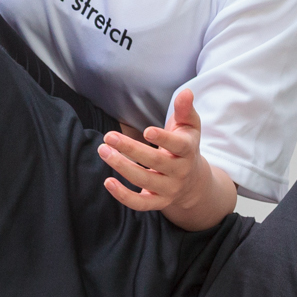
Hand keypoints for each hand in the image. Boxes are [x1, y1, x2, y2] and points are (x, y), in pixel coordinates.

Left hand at [99, 90, 237, 230]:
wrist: (193, 181)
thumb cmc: (185, 146)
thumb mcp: (189, 127)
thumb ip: (185, 110)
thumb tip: (186, 92)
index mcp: (188, 151)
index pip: (178, 146)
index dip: (163, 140)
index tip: (146, 131)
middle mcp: (180, 172)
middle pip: (156, 162)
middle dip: (131, 149)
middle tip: (109, 136)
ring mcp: (169, 189)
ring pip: (144, 181)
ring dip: (122, 167)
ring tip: (103, 151)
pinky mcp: (157, 203)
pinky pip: (140, 204)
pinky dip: (123, 196)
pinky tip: (107, 182)